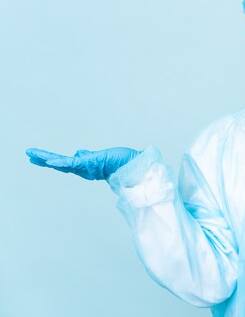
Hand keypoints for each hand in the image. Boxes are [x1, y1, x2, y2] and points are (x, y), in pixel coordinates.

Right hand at [26, 147, 140, 179]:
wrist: (138, 168)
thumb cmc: (125, 162)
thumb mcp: (102, 157)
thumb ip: (88, 157)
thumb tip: (78, 153)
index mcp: (88, 166)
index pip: (68, 163)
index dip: (55, 160)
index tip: (42, 158)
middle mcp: (86, 168)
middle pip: (62, 163)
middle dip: (45, 159)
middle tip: (29, 154)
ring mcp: (88, 166)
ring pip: (64, 163)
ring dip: (47, 158)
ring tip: (33, 155)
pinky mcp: (92, 164)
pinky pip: (74, 163)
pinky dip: (62, 161)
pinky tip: (50, 160)